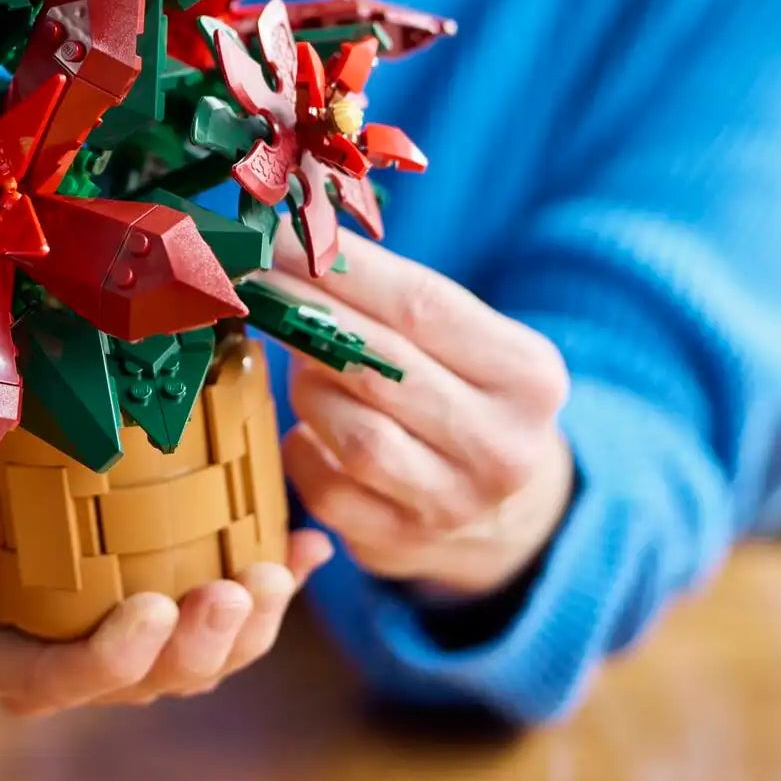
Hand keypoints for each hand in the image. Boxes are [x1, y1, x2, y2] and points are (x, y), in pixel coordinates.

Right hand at [0, 437, 333, 713]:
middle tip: (237, 589)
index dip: (109, 662)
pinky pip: (225, 614)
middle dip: (200, 649)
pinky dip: (273, 585)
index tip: (154, 609)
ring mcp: (111, 638)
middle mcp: (54, 662)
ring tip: (281, 570)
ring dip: (249, 627)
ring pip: (194, 659)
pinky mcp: (158, 604)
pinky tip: (310, 547)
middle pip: (140, 682)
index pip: (49, 681)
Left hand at [268, 231, 573, 598]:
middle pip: (380, 368)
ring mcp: (453, 505)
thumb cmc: (469, 396)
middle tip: (252, 278)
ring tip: (303, 360)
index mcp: (528, 376)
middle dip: (304, 315)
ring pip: (353, 433)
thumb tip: (292, 245)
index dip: (341, 270)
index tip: (282, 235)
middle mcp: (502, 446)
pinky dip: (303, 447)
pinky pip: (325, 490)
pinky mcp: (402, 546)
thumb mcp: (471, 343)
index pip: (421, 305)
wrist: (510, 514)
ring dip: (309, 388)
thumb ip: (396, 298)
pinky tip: (309, 425)